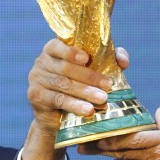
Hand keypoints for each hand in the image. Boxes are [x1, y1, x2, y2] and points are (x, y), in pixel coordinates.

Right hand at [22, 39, 128, 159]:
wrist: (60, 114)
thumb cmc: (80, 84)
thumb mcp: (95, 69)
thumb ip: (110, 59)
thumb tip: (123, 61)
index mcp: (53, 50)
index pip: (56, 45)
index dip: (71, 52)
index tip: (87, 59)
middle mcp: (42, 62)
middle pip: (66, 68)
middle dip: (90, 77)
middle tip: (108, 85)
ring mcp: (36, 79)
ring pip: (64, 85)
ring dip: (85, 92)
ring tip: (103, 99)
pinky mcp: (36, 96)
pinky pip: (58, 100)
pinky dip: (74, 105)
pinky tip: (88, 110)